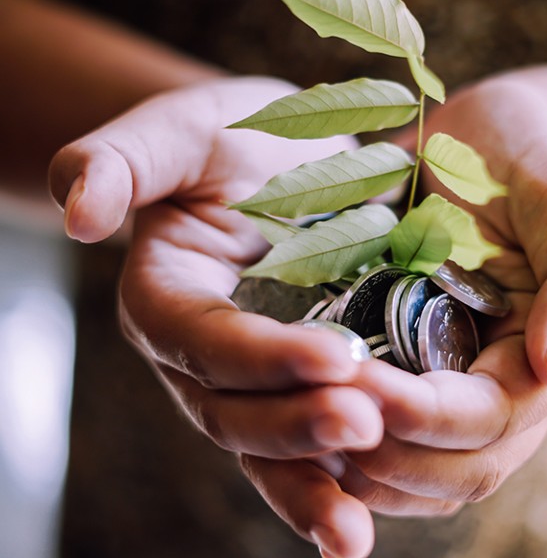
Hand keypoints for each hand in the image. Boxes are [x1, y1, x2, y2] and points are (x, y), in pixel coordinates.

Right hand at [49, 77, 382, 557]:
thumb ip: (122, 160)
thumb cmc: (228, 141)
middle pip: (233, 411)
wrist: (278, 162)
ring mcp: (247, 382)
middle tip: (365, 427)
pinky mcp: (293, 389)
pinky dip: (331, 488)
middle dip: (295, 427)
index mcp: (166, 299)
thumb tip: (79, 211)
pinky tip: (367, 521)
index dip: (261, 355)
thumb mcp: (179, 129)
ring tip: (354, 531)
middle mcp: (200, 356)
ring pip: (265, 450)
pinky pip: (304, 448)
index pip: (203, 341)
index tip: (334, 357)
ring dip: (310, 489)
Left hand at [336, 74, 546, 514]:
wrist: (490, 143)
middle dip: (385, 453)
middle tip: (313, 409)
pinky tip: (294, 419)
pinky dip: (341, 446)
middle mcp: (497, 390)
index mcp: (540, 361)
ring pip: (414, 474)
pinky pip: (380, 436)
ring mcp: (450, 387)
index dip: (425, 415)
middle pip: (453, 470)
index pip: (488, 420)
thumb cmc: (533, 161)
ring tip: (295, 430)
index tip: (359, 382)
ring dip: (357, 469)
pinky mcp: (407, 370)